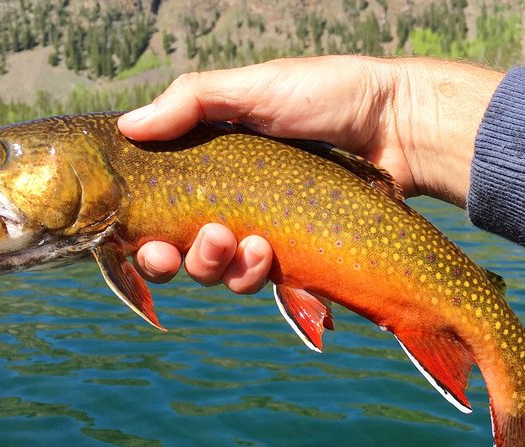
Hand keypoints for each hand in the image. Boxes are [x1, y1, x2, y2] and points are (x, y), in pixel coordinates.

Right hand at [119, 55, 502, 291]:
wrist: (396, 125)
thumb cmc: (327, 95)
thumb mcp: (256, 87)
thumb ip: (192, 101)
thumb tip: (128, 126)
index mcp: (210, 164)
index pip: (158, 205)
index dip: (140, 229)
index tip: (134, 236)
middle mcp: (230, 202)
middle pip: (180, 251)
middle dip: (171, 260)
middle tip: (181, 250)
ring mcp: (263, 231)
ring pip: (219, 272)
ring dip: (216, 267)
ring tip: (242, 244)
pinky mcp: (296, 255)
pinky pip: (263, 281)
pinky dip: (256, 275)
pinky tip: (268, 254)